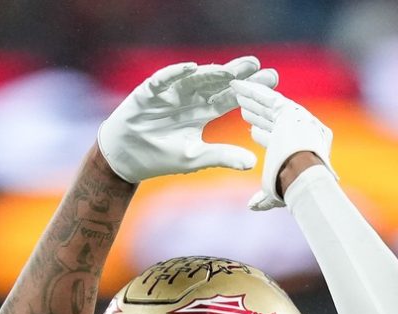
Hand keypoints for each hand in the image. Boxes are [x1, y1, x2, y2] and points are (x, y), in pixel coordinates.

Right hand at [96, 56, 277, 184]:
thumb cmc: (161, 157)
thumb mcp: (195, 158)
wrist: (126, 158)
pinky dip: (176, 73)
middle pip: (217, 83)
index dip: (248, 91)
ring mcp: (171, 93)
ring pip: (195, 78)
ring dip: (211, 72)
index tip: (271, 82)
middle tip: (258, 65)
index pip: (230, 98)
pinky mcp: (150, 92)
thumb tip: (253, 164)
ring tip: (229, 69)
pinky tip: (190, 68)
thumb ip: (222, 156)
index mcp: (202, 113)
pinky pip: (164, 79)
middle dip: (236, 74)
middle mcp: (190, 98)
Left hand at [233, 79, 335, 211]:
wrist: (306, 177)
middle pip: (273, 117)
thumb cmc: (293, 190)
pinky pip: (267, 97)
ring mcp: (297, 118)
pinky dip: (251, 91)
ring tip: (235, 91)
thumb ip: (264, 199)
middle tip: (241, 105)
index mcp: (299, 148)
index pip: (278, 137)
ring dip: (251, 97)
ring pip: (269, 105)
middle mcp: (301, 129)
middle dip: (256, 111)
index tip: (252, 130)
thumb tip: (252, 206)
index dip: (264, 132)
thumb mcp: (276, 193)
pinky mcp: (289, 110)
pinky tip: (237, 86)